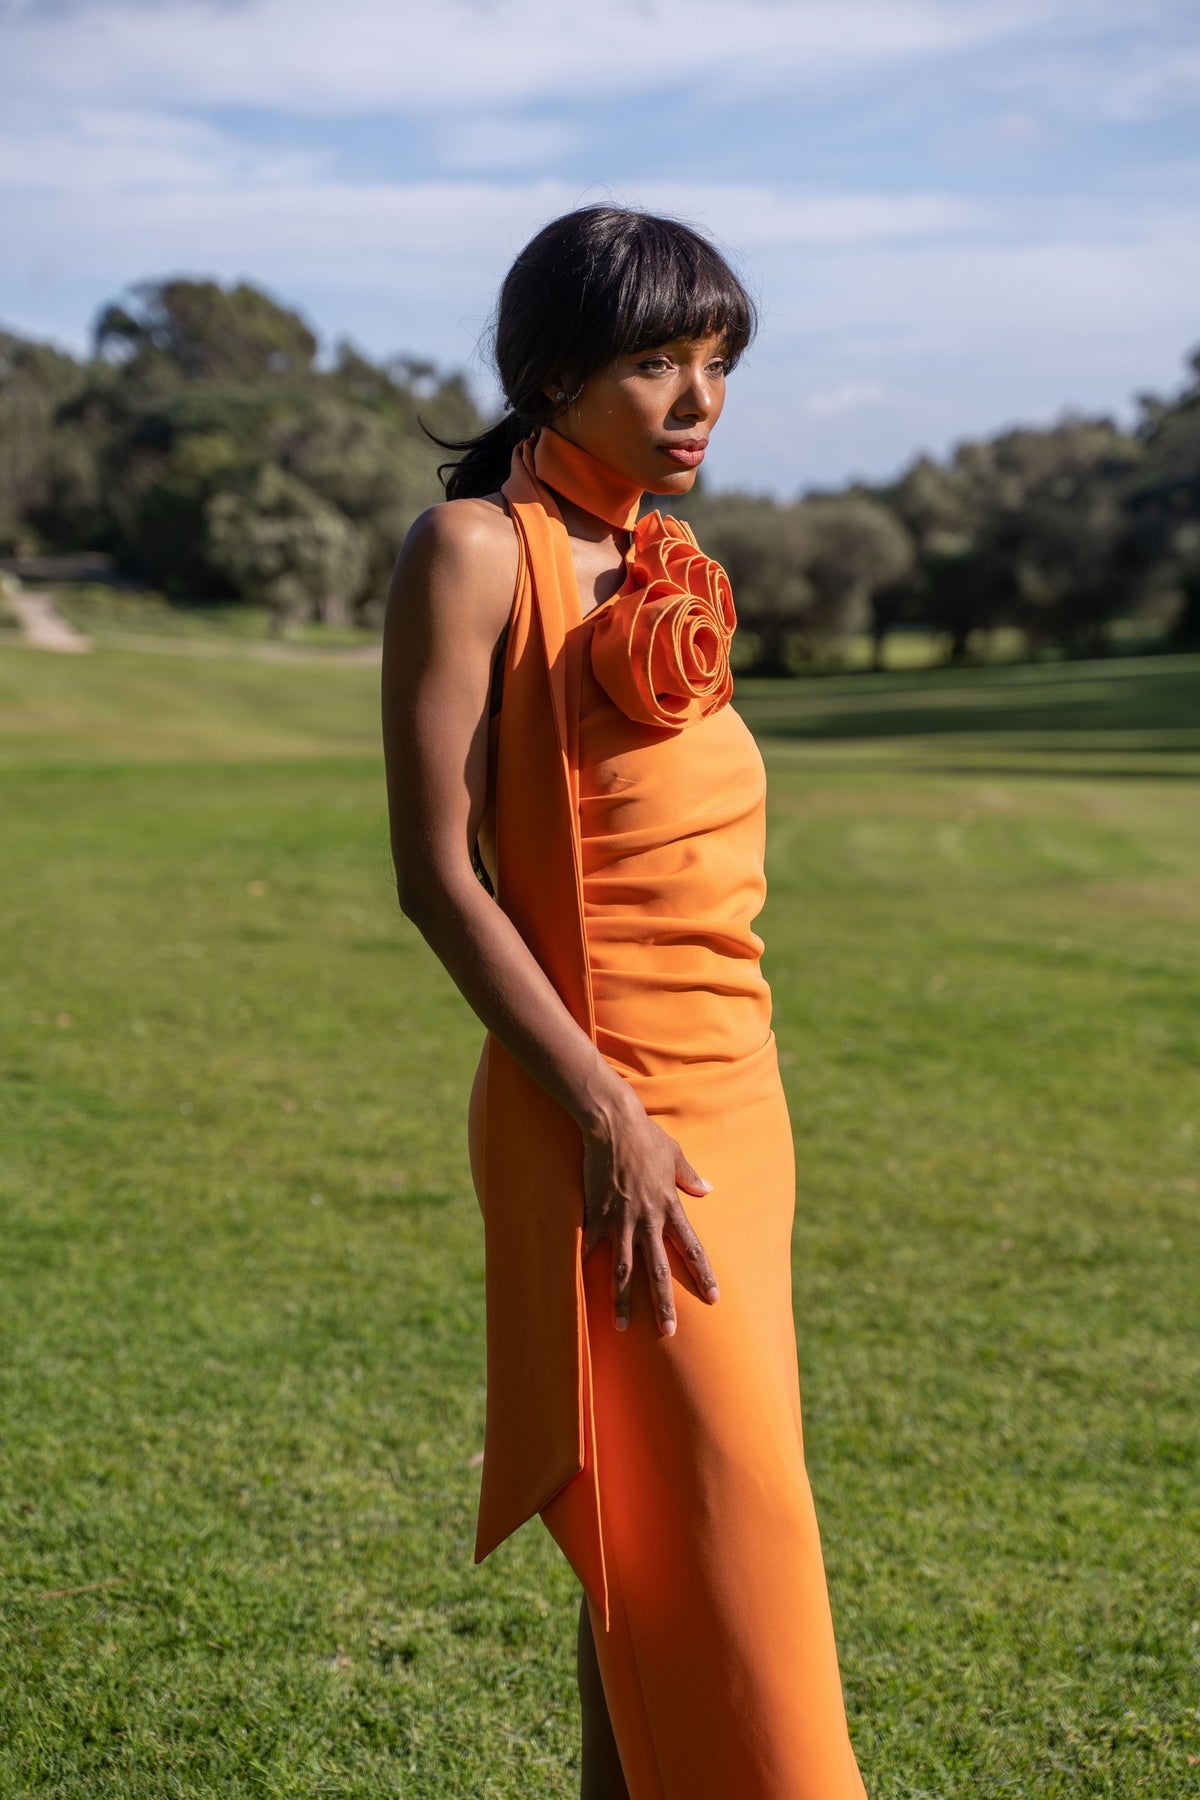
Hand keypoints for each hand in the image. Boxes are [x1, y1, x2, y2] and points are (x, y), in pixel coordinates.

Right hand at [580, 1090, 719, 1336]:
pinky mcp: (595, 1215)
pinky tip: (581, 1290)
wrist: (613, 1124)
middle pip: (658, 1270)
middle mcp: (647, 1220)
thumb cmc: (646, 1137)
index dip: (703, 1274)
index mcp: (670, 1208)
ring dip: (623, 1300)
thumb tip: (707, 1189)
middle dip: (664, 1303)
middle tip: (669, 1331)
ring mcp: (619, 1221)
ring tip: (623, 1326)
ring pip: (623, 1270)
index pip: (692, 1248)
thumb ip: (689, 1177)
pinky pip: (590, 1247)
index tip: (713, 1297)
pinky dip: (586, 1269)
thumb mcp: (674, 1156)